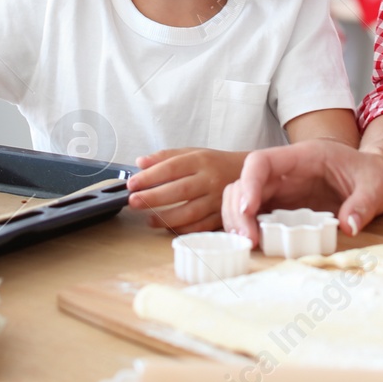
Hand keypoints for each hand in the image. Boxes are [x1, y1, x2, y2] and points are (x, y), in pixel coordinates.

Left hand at [126, 148, 247, 233]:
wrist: (249, 174)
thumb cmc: (216, 164)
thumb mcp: (194, 153)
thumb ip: (167, 157)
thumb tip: (140, 163)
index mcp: (201, 160)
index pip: (171, 168)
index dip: (150, 177)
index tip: (132, 184)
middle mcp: (210, 179)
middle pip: (179, 190)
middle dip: (153, 198)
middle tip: (133, 202)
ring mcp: (217, 199)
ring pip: (190, 212)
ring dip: (165, 218)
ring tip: (148, 219)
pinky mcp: (222, 215)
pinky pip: (201, 226)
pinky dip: (183, 228)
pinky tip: (168, 227)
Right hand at [221, 139, 382, 247]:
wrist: (379, 178)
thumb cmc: (375, 175)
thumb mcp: (376, 187)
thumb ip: (363, 204)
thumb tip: (348, 226)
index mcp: (303, 156)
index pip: (261, 161)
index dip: (249, 182)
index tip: (249, 209)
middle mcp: (285, 171)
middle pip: (244, 183)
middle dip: (239, 210)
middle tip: (248, 240)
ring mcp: (282, 189)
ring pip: (243, 199)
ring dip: (239, 221)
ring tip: (248, 245)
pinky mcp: (283, 207)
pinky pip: (256, 215)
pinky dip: (250, 229)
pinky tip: (255, 246)